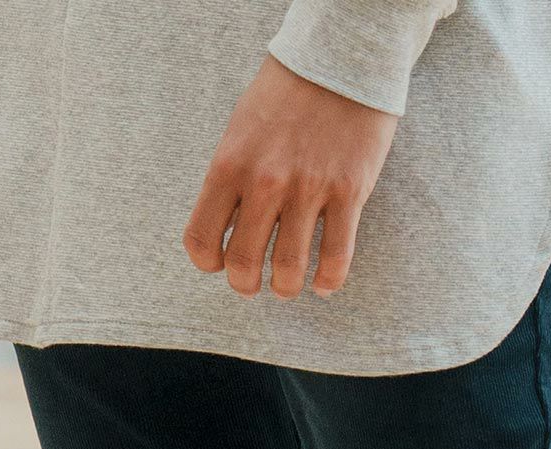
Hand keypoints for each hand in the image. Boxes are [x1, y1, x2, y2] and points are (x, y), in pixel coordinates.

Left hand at [184, 56, 397, 299]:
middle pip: (243, 263)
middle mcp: (265, 181)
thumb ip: (232, 178)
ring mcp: (308, 188)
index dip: (208, 263)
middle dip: (246, 286)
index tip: (219, 264)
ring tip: (288, 285)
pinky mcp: (349, 192)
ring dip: (286, 287)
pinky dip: (328, 281)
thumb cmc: (287, 95)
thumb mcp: (241, 130)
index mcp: (230, 164)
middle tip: (254, 286)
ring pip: (289, 268)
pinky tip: (323, 284)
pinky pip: (335, 257)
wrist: (341, 59)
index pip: (201, 238)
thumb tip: (227, 227)